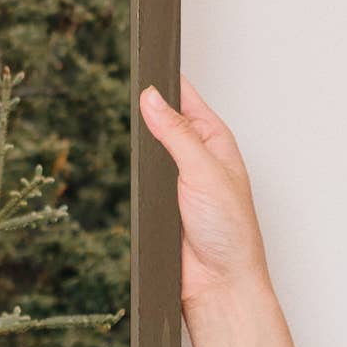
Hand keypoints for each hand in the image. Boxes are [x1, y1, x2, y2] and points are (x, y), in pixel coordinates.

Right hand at [137, 78, 310, 346]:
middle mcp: (197, 160)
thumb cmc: (230, 233)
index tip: (145, 60)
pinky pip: (138, 178)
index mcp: (216, 143)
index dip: (168, 81)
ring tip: (116, 118)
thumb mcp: (204, 171)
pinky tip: (117, 162)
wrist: (218, 286)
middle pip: (165, 120)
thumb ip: (175, 134)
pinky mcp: (158, 206)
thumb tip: (151, 98)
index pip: (188, 100)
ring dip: (137, 139)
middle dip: (146, 106)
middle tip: (121, 84)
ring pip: (148, 149)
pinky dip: (128, 169)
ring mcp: (176, 182)